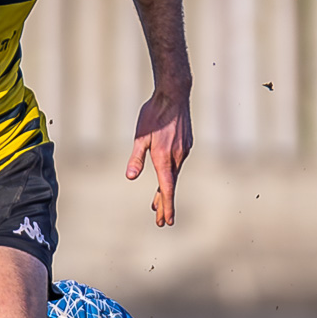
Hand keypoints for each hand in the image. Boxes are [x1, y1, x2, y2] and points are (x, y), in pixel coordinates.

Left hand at [126, 87, 192, 225]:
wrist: (174, 95)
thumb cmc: (153, 115)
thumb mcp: (140, 136)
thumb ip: (136, 157)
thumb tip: (130, 177)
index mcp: (164, 157)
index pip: (166, 188)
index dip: (167, 205)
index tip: (167, 221)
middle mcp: (176, 157)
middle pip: (170, 186)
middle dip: (165, 204)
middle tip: (162, 222)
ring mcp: (183, 150)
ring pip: (173, 175)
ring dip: (166, 190)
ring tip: (156, 205)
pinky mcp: (185, 144)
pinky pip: (177, 164)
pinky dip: (170, 175)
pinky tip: (165, 177)